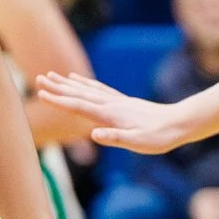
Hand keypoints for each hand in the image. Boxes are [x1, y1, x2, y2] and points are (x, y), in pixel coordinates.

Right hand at [35, 72, 196, 153]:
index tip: (41, 93)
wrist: (180, 123)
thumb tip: (94, 135)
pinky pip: (99, 90)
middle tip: (38, 78)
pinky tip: (80, 80)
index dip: (59, 100)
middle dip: (58, 87)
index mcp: (110, 115)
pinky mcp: (123, 102)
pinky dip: (86, 84)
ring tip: (53, 75)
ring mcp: (117, 102)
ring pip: (87, 89)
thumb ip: (116, 138)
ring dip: (68, 83)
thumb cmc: (160, 137)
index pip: (78, 106)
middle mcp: (111, 105)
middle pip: (79, 93)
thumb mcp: (138, 143)